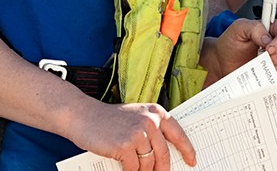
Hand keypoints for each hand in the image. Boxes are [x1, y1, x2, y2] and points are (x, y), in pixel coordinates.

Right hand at [68, 100, 195, 169]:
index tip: (192, 160)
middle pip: (164, 154)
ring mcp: (138, 133)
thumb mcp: (136, 118)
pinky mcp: (125, 145)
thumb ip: (150, 131)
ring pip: (149, 163)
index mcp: (155, 112)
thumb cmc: (108, 120)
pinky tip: (125, 170)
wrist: (84, 116)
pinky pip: (133, 168)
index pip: (178, 133)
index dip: (187, 149)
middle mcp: (150, 121)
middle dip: (163, 169)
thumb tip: (164, 155)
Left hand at [201, 14, 276, 81]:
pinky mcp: (274, 75)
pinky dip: (272, 79)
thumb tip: (268, 39)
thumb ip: (254, 27)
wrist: (221, 62)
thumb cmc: (230, 43)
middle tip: (263, 58)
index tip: (268, 48)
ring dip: (274, 67)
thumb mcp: (239, 28)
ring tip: (257, 66)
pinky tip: (260, 75)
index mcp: (273, 31)